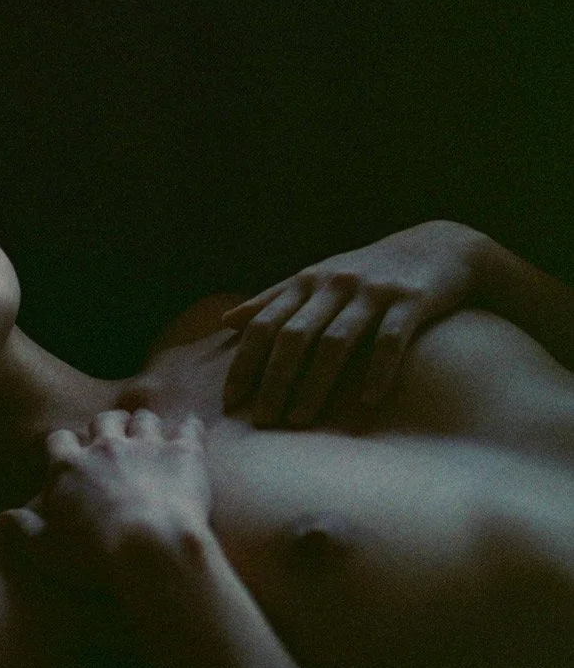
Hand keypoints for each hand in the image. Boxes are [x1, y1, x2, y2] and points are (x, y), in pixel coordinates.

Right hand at [0, 408, 213, 595]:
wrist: (152, 550)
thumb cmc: (96, 556)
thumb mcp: (47, 551)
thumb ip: (24, 531)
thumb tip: (3, 518)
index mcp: (69, 467)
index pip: (59, 441)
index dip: (64, 446)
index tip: (70, 455)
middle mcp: (106, 447)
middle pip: (102, 421)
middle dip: (105, 427)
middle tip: (110, 440)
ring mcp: (147, 446)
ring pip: (143, 419)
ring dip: (143, 425)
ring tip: (147, 435)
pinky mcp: (184, 453)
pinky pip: (188, 428)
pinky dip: (189, 427)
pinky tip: (190, 430)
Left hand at [220, 218, 486, 426]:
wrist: (440, 246)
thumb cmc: (368, 271)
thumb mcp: (318, 277)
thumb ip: (273, 299)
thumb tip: (227, 320)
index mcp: (307, 282)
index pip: (265, 325)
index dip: (245, 363)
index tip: (231, 402)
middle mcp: (335, 284)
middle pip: (294, 336)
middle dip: (274, 381)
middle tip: (263, 421)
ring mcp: (373, 290)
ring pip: (336, 341)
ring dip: (314, 384)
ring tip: (300, 421)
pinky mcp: (411, 299)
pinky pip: (391, 339)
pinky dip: (377, 370)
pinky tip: (367, 400)